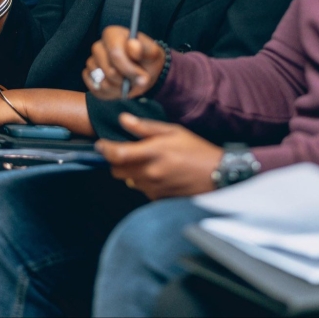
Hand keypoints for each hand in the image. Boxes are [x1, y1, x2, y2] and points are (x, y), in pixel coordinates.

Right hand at [83, 26, 165, 98]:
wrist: (143, 73)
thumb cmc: (147, 60)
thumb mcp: (153, 54)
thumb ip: (145, 49)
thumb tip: (133, 44)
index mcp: (112, 34)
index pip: (115, 53)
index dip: (130, 68)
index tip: (143, 76)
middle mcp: (98, 46)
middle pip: (109, 71)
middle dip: (126, 80)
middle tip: (137, 81)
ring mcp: (92, 62)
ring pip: (103, 83)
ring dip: (120, 88)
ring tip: (129, 84)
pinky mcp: (89, 77)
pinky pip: (96, 89)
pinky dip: (110, 93)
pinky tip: (119, 88)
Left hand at [95, 114, 222, 199]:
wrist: (216, 175)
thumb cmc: (196, 150)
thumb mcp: (173, 131)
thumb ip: (145, 127)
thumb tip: (124, 119)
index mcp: (152, 153)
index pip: (117, 154)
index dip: (104, 149)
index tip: (101, 144)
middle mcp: (150, 173)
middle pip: (117, 171)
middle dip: (117, 161)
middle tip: (128, 151)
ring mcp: (153, 188)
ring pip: (128, 181)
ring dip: (131, 171)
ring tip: (149, 162)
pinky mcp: (158, 198)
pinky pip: (142, 189)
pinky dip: (144, 181)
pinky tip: (159, 173)